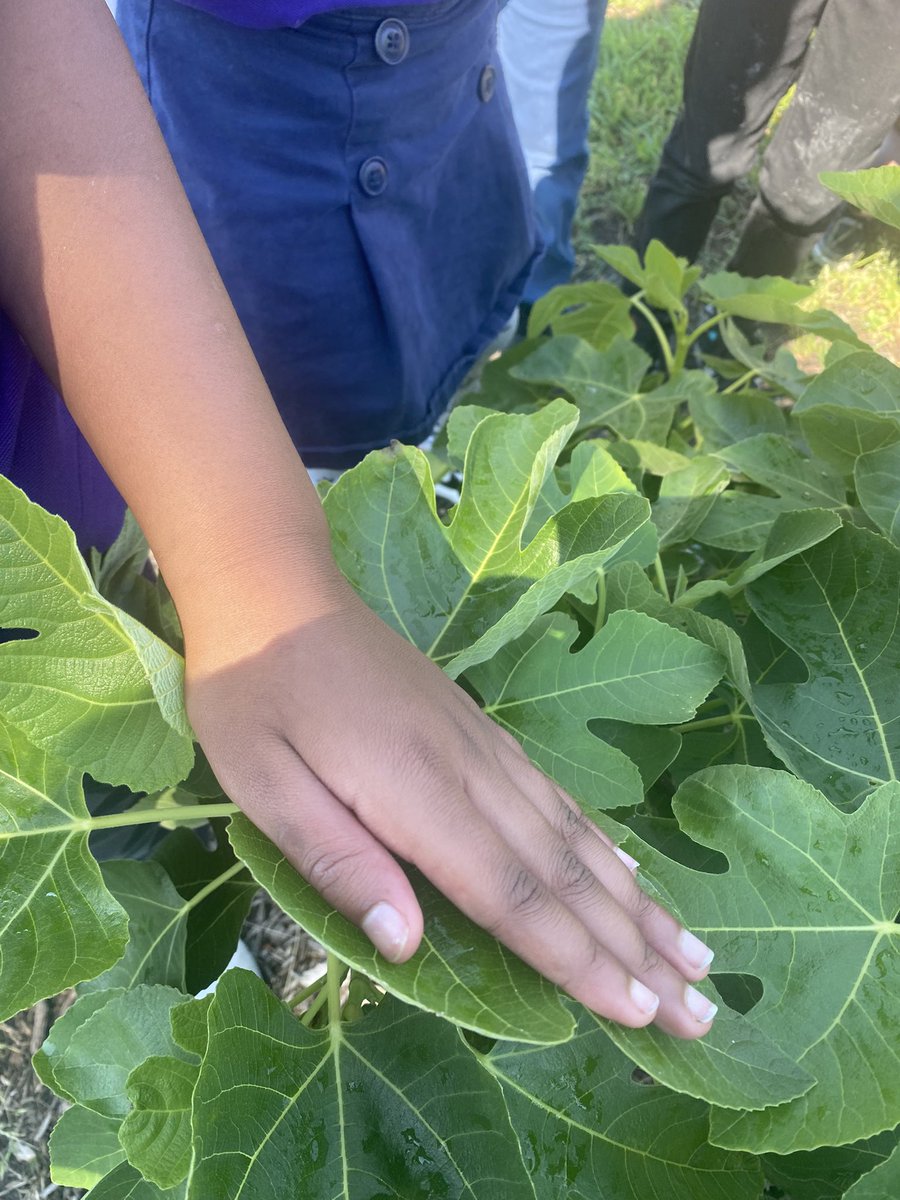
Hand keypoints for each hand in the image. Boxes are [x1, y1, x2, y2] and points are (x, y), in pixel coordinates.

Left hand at [186, 589, 716, 1038]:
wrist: (281, 592)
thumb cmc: (255, 694)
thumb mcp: (263, 784)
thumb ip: (338, 862)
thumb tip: (407, 946)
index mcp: (416, 791)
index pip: (512, 893)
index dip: (576, 959)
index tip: (638, 1012)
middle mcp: (470, 770)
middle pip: (565, 873)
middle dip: (634, 949)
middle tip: (699, 1010)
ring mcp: (484, 746)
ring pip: (575, 836)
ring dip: (638, 901)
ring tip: (695, 954)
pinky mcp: (481, 730)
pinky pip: (556, 797)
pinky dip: (603, 844)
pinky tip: (631, 871)